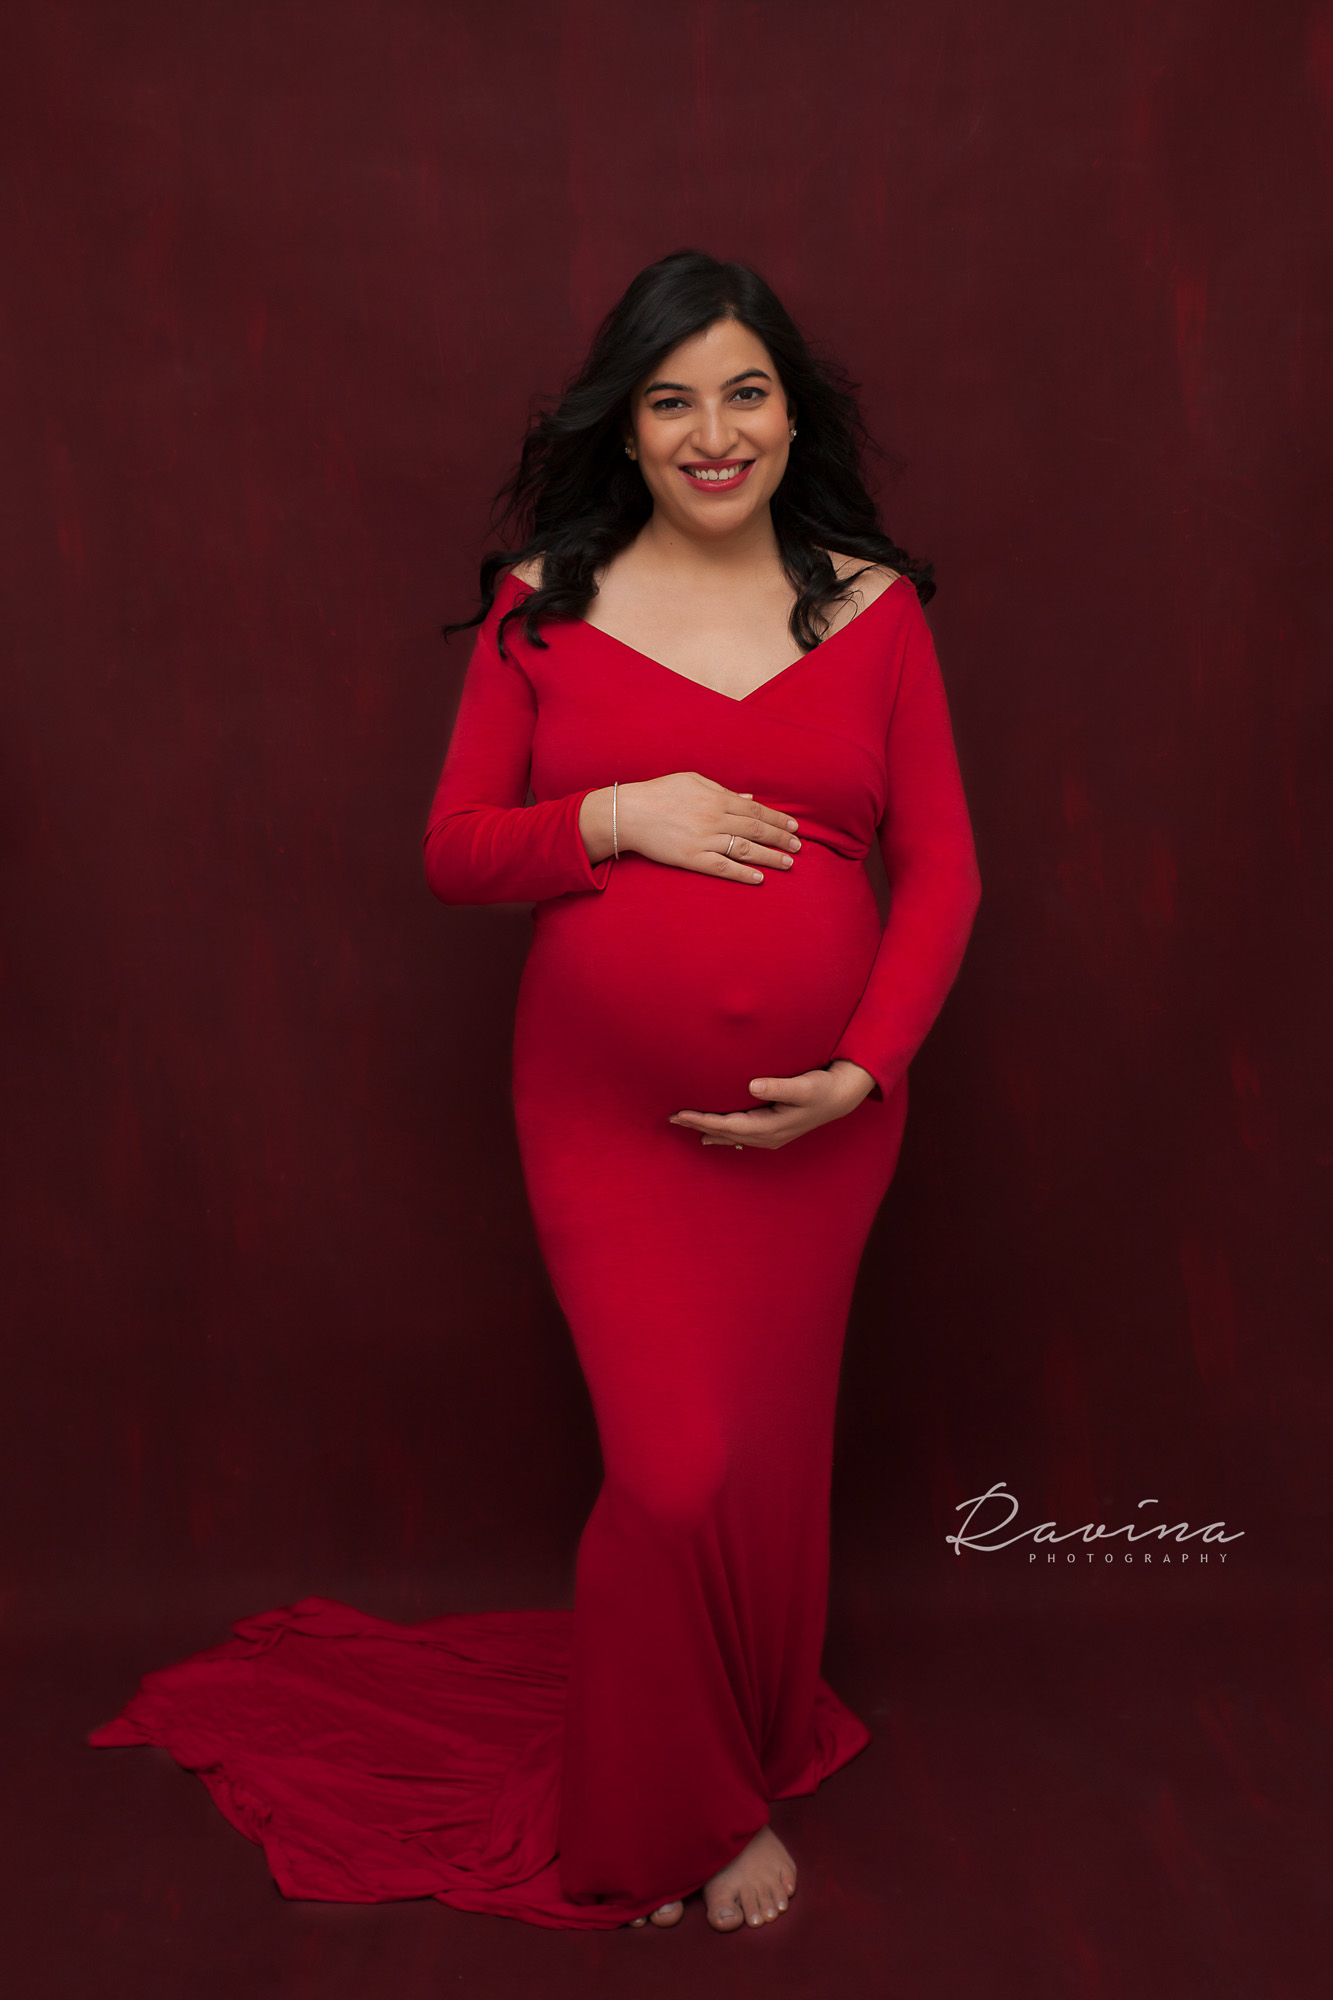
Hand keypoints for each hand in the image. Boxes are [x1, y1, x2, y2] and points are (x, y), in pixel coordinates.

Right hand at [579, 773, 801, 881]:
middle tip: (798, 847)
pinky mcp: (692, 858)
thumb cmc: (659, 793)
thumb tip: (749, 798)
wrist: (629, 813)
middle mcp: (714, 818)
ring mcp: (704, 839)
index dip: (777, 819)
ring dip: (770, 858)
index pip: (756, 810)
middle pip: (756, 829)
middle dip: (780, 839)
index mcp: (717, 798)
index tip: (793, 827)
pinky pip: (723, 868)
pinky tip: (759, 879)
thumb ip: (722, 790)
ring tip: (788, 864)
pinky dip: (742, 874)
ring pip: (746, 850)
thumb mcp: (693, 781)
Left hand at [669, 1060, 877, 1149]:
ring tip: (686, 1126)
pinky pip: (742, 1135)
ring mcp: (771, 1136)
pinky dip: (724, 1134)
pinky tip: (715, 1134)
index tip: (681, 1114)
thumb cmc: (823, 1087)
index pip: (728, 1125)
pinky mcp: (774, 1130)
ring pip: (732, 1136)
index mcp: (771, 1127)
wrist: (842, 1097)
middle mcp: (768, 1136)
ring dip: (709, 1130)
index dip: (703, 1120)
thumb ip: (779, 1086)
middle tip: (671, 1118)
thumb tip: (753, 1086)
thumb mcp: (804, 1085)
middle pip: (725, 1133)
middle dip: (698, 1125)